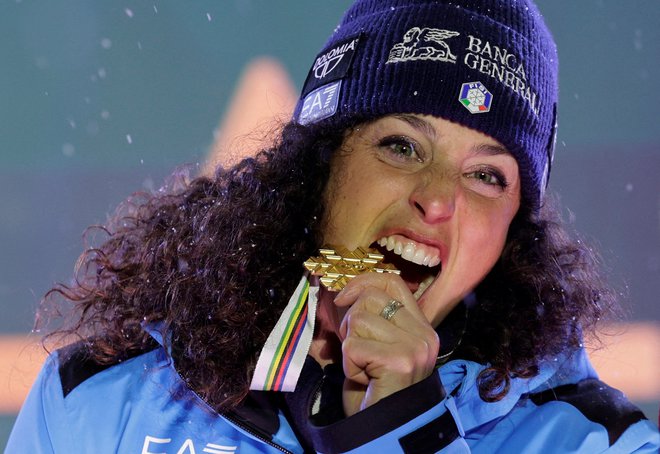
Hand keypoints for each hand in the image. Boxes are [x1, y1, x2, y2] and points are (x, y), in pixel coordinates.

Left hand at [333, 273, 439, 416]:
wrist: (382, 429)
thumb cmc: (375, 389)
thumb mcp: (377, 345)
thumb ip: (373, 317)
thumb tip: (346, 290)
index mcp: (421, 327)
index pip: (393, 281)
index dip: (363, 281)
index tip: (343, 297)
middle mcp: (424, 335)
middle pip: (371, 298)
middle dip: (351, 322)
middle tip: (358, 351)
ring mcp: (415, 347)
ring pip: (359, 320)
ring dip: (350, 347)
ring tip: (363, 368)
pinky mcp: (399, 361)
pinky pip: (353, 346)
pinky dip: (349, 364)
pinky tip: (364, 380)